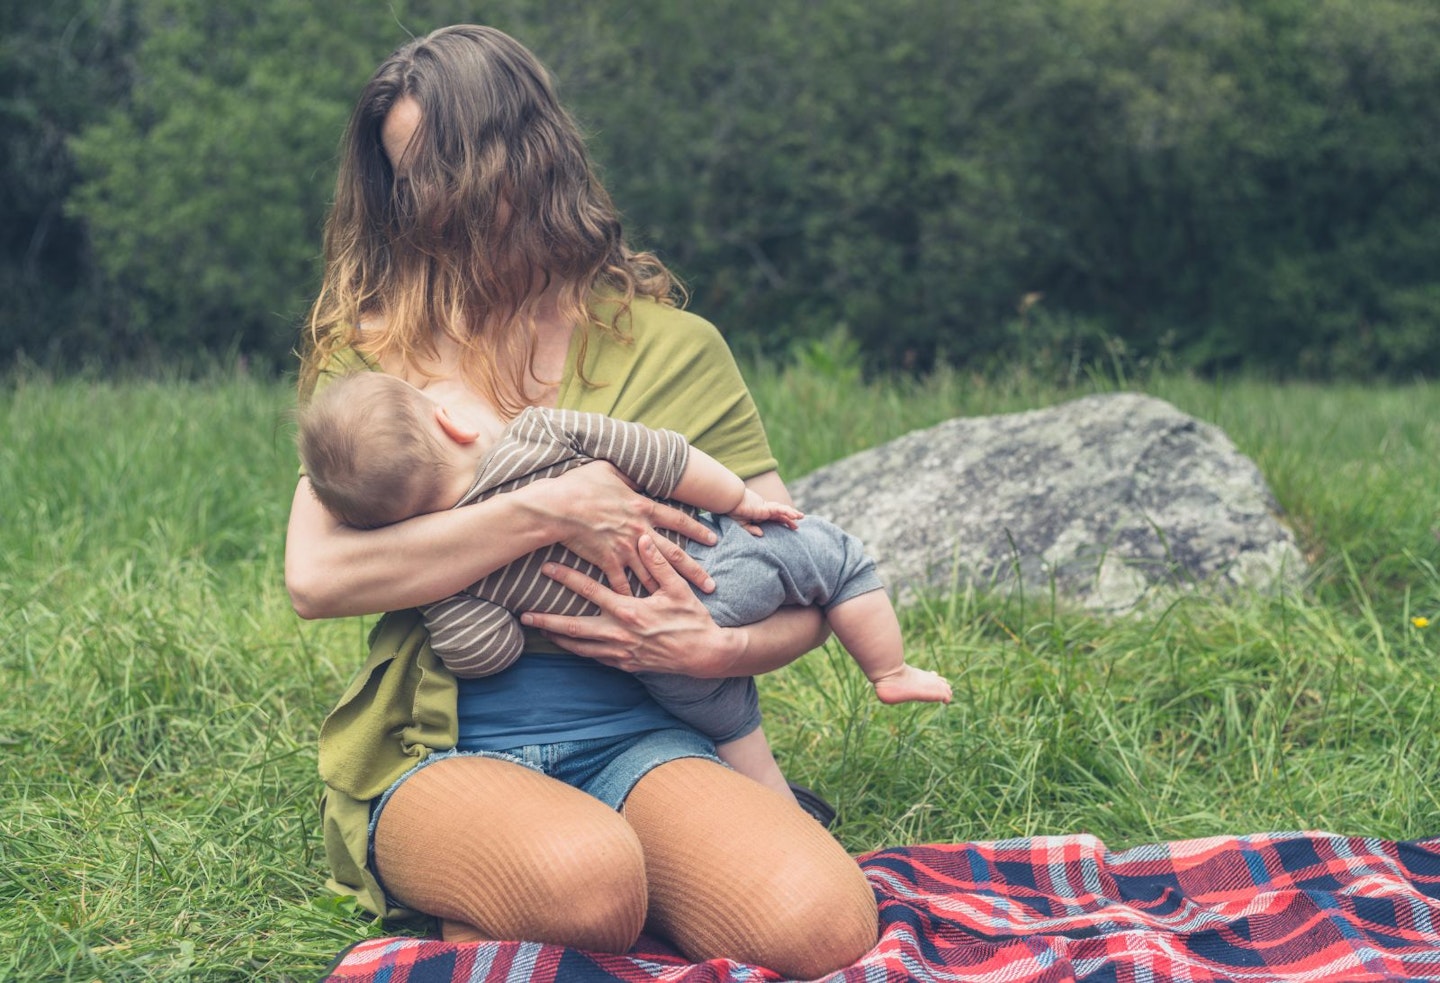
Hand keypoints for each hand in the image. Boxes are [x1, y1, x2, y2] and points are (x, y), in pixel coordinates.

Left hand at [521, 535, 743, 677]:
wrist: (704, 654)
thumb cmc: (692, 619)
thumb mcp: (678, 588)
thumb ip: (658, 563)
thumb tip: (643, 538)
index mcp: (629, 611)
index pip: (590, 592)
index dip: (567, 579)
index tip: (547, 569)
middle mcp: (620, 634)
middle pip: (574, 628)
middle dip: (547, 622)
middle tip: (524, 616)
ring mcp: (621, 652)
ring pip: (580, 647)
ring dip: (558, 639)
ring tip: (539, 632)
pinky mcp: (626, 665)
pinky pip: (595, 658)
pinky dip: (579, 651)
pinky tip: (569, 646)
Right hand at [546, 462, 717, 594]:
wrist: (560, 507)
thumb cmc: (581, 484)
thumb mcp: (609, 470)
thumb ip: (628, 476)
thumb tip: (636, 474)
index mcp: (643, 507)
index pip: (679, 520)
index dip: (697, 530)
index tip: (713, 540)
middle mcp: (640, 530)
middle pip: (674, 554)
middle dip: (695, 571)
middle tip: (711, 585)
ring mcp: (625, 548)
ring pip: (654, 574)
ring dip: (668, 588)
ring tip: (683, 602)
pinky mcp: (608, 561)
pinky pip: (623, 583)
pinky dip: (632, 596)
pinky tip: (641, 607)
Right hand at [727, 487, 802, 536]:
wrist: (730, 502)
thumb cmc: (733, 511)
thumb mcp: (742, 524)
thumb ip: (751, 529)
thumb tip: (762, 534)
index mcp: (760, 514)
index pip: (775, 518)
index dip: (784, 522)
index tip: (792, 527)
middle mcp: (765, 510)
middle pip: (780, 514)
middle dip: (789, 519)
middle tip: (797, 527)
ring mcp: (766, 507)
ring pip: (782, 510)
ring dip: (792, 513)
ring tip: (801, 517)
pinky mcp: (766, 507)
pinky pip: (779, 510)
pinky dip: (788, 512)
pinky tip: (795, 516)